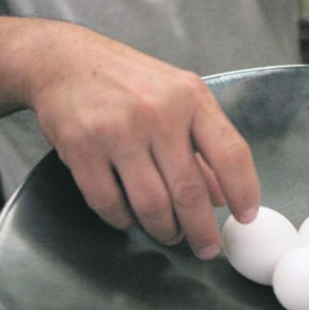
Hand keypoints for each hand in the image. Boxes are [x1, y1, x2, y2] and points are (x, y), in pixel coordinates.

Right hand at [26, 23, 258, 258]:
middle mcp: (157, 113)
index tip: (245, 217)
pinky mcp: (81, 149)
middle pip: (189, 191)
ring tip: (169, 233)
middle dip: (202, 230)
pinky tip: (130, 217)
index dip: (244, 192)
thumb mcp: (178, 98)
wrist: (63, 61)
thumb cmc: (129, 81)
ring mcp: (117, 131)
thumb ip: (203, 145)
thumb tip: (222, 197)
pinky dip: (124, 220)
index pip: (231, 153)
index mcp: (190, 97)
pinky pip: (110, 204)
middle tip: (206, 247)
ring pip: (152, 205)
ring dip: (165, 230)